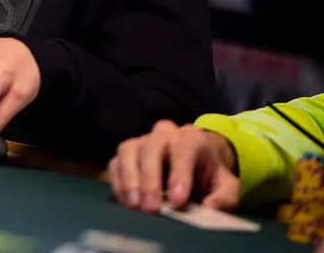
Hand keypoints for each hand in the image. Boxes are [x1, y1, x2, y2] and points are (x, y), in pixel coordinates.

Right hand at [109, 121, 239, 212]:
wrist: (196, 162)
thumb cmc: (209, 174)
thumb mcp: (226, 185)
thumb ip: (224, 197)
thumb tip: (209, 207)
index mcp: (191, 138)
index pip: (183, 150)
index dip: (179, 176)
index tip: (177, 202)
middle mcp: (163, 134)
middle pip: (151, 148)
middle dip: (150, 180)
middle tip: (152, 208)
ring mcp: (141, 141)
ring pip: (128, 151)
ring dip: (129, 180)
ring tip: (134, 205)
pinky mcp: (126, 153)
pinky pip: (115, 163)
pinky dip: (118, 183)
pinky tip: (126, 202)